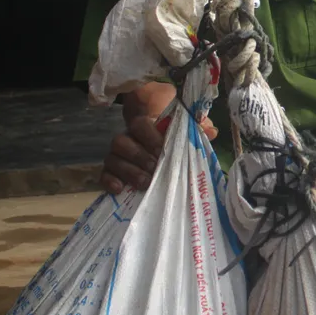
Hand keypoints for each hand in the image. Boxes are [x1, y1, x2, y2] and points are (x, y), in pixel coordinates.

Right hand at [100, 113, 217, 193]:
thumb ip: (199, 126)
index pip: (139, 124)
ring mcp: (118, 156)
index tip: (161, 148)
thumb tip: (212, 131)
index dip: (148, 136)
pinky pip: (103, 175)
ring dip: (129, 171)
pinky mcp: (112, 172)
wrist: (156, 135)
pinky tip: (120, 189)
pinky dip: (109, 182)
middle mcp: (128, 139)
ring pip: (112, 159)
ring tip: (145, 183)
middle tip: (155, 168)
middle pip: (121, 142)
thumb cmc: (174, 135)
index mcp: (145, 125)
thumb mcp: (188, 128)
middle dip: (138, 156)